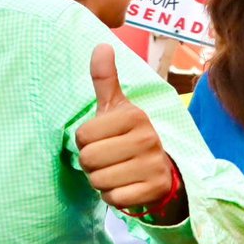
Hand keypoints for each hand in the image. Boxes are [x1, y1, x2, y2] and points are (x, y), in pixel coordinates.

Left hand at [76, 45, 184, 216]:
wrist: (160, 167)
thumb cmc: (128, 135)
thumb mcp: (116, 106)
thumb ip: (105, 79)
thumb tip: (102, 45)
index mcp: (133, 116)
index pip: (82, 136)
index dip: (85, 141)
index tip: (102, 139)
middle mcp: (147, 138)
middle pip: (88, 159)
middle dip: (91, 163)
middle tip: (107, 158)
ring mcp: (154, 165)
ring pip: (99, 180)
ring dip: (101, 180)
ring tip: (116, 170)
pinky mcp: (155, 189)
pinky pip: (115, 198)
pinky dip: (114, 196)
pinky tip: (126, 185)